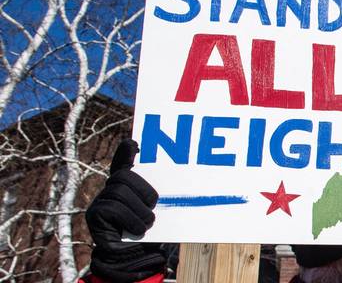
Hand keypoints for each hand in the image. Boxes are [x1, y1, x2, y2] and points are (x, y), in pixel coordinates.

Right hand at [85, 140, 166, 281]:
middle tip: (153, 206)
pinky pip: (113, 208)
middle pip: (123, 176)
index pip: (123, 164)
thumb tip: (184, 182)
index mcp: (127, 188)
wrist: (134, 261)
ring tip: (147, 223)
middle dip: (143, 189)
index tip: (135, 143)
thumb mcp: (161, 212)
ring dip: (139, 210)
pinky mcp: (94, 216)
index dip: (125, 153)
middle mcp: (110, 191)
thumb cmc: (151, 235)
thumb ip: (163, 197)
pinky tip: (137, 230)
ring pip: (119, 191)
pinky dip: (130, 219)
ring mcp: (100, 202)